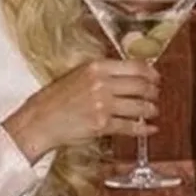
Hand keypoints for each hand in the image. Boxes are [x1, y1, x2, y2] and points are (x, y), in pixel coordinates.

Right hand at [5, 53, 158, 160]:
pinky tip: (150, 129)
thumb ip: (103, 73)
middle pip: (142, 86)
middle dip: (154, 92)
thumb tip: (129, 74)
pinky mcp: (102, 125)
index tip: (156, 78)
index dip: (151, 73)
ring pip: (140, 107)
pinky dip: (144, 129)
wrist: (39, 120)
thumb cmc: (56, 98)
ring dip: (151, 110)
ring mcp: (103, 104)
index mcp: (97, 67)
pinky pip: (130, 127)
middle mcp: (102, 83)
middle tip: (156, 95)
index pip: (136, 66)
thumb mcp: (78, 74)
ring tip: (153, 111)